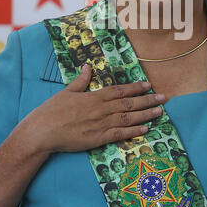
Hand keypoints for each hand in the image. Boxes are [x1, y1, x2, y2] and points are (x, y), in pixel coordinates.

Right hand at [23, 64, 164, 154]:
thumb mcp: (67, 92)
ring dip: (146, 115)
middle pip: (129, 104)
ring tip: (160, 112)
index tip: (148, 85)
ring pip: (128, 118)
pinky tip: (145, 129)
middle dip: (148, 100)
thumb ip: (81, 80)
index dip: (135, 88)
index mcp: (94, 97)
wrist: (43, 131)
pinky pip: (120, 134)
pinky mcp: (98, 139)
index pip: (120, 90)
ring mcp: (101, 124)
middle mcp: (101, 109)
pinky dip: (134, 131)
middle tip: (164, 98)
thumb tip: (88, 67)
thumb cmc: (52, 111)